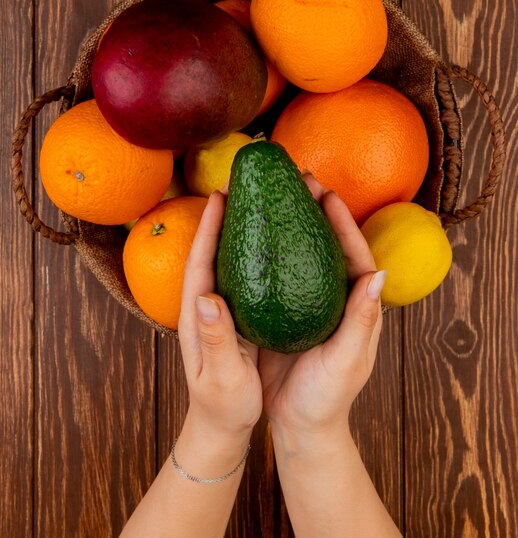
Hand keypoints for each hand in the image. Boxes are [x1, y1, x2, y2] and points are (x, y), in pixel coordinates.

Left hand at [177, 191, 262, 453]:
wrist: (221, 426)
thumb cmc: (222, 405)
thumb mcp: (221, 377)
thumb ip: (215, 339)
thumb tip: (207, 297)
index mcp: (197, 316)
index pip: (200, 262)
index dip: (208, 227)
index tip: (221, 194)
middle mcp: (206, 305)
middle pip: (216, 250)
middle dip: (228, 214)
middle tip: (246, 182)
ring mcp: (222, 309)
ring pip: (233, 259)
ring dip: (244, 227)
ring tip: (264, 198)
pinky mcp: (239, 316)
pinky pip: (249, 275)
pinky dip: (259, 250)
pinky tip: (279, 239)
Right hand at [259, 172, 385, 438]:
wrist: (299, 425)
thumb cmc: (328, 396)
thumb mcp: (347, 360)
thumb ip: (362, 320)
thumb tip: (378, 272)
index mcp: (354, 305)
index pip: (352, 253)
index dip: (341, 221)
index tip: (326, 192)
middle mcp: (330, 297)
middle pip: (324, 244)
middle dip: (314, 210)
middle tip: (298, 179)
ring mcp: (305, 302)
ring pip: (298, 254)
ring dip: (289, 223)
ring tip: (274, 194)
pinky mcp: (281, 311)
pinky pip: (274, 274)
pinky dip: (266, 250)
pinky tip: (250, 233)